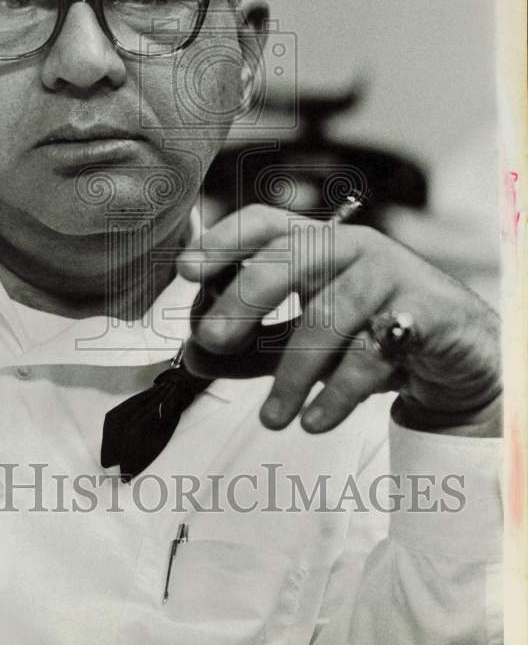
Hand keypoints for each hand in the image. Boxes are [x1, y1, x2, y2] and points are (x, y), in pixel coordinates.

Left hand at [176, 205, 501, 436]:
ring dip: (292, 372)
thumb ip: (251, 348)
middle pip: (289, 257)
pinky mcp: (424, 310)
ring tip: (272, 418)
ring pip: (328, 314)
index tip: (187, 270)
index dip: (223, 240)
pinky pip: (371, 352)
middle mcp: (350, 246)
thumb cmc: (370, 333)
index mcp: (315, 243)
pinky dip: (337, 393)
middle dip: (244, 298)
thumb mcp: (303, 339)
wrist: (457, 353)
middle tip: (211, 338)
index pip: (264, 224)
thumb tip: (194, 358)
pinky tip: (314, 420)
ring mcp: (389, 273)